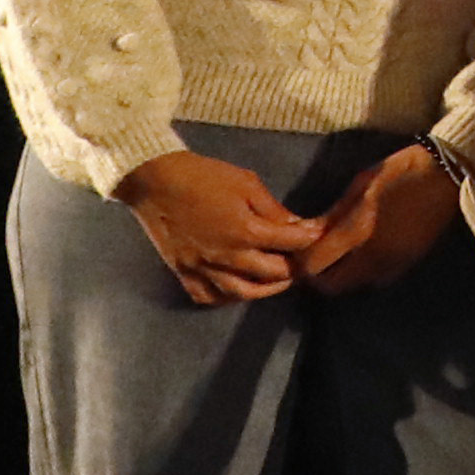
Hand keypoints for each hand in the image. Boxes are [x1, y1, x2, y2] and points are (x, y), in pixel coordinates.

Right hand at [114, 148, 316, 305]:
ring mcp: (203, 269)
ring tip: (279, 279)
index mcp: (245, 231)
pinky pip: (209, 297)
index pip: (290, 244)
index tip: (320, 235)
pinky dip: (228, 297)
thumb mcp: (246, 184)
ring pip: (243, 293)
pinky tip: (239, 288)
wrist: (155, 182)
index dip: (310, 240)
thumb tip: (299, 226)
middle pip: (272, 274)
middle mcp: (227, 256)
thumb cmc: (203, 177)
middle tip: (303, 261)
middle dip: (294, 268)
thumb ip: (274, 210)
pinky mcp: (184, 274)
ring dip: (267, 289)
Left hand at [291, 140, 461, 295]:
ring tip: (339, 255)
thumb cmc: (401, 171)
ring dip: (342, 276)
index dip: (300, 262)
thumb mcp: (361, 185)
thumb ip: (333, 215)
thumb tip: (307, 233)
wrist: (448, 175)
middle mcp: (375, 256)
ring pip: (355, 285)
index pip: (314, 265)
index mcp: (359, 231)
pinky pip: (376, 279)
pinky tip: (364, 253)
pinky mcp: (409, 263)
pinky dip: (363, 272)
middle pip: (333, 286)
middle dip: (318, 276)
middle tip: (314, 258)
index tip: (297, 252)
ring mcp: (394, 263)